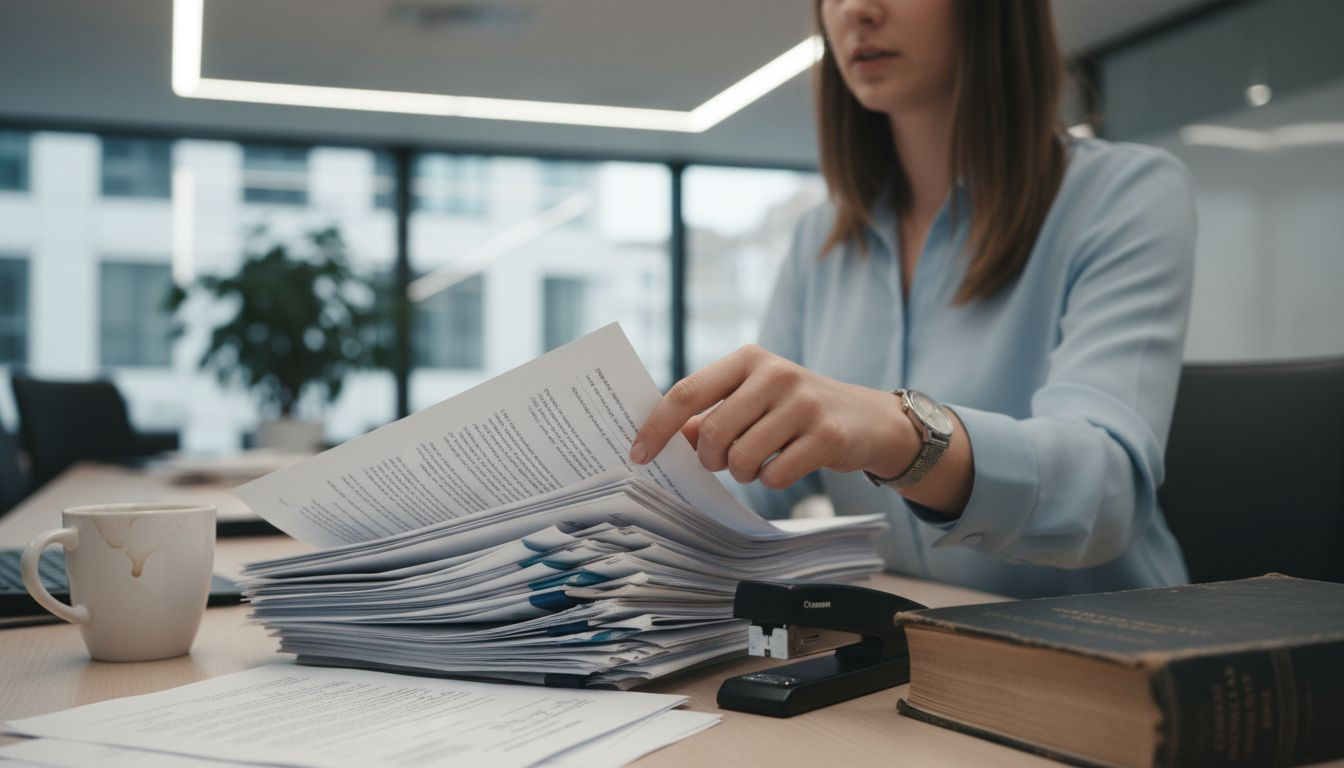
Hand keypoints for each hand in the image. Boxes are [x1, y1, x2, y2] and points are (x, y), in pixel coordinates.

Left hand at [629, 345, 917, 487]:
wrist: (867, 419)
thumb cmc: (794, 411)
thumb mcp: (752, 398)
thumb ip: (710, 413)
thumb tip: (666, 437)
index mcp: (747, 359)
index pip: (686, 392)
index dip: (657, 427)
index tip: (638, 454)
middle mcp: (774, 374)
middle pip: (713, 433)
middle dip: (710, 459)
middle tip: (722, 462)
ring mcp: (803, 403)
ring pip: (742, 458)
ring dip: (742, 473)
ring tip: (757, 464)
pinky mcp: (826, 435)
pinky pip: (775, 475)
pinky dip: (771, 481)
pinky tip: (786, 466)